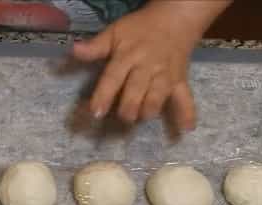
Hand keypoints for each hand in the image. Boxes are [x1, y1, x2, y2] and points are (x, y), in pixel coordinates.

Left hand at [72, 1, 228, 132]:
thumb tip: (74, 50)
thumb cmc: (139, 29)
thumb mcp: (115, 32)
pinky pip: (185, 98)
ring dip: (148, 112)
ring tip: (140, 118)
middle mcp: (147, 67)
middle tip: (121, 117)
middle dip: (127, 109)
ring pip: (157, 99)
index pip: (113, 78)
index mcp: (128, 56)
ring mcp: (165, 76)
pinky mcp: (180, 82)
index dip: (104, 96)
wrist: (175, 19)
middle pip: (136, 93)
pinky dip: (187, 113)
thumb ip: (95, 46)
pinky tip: (186, 129)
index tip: (96, 113)